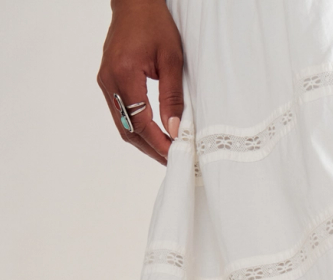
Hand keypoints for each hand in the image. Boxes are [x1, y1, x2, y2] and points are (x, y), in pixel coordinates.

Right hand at [97, 0, 183, 164]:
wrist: (134, 2)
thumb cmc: (154, 24)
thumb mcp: (171, 60)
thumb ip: (172, 97)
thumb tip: (174, 129)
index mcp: (123, 73)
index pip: (139, 121)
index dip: (157, 143)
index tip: (175, 155)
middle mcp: (109, 80)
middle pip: (128, 129)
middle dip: (151, 148)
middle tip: (172, 160)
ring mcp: (105, 81)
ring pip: (122, 124)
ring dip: (143, 141)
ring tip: (165, 150)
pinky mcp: (107, 81)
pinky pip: (120, 113)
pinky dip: (136, 127)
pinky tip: (153, 134)